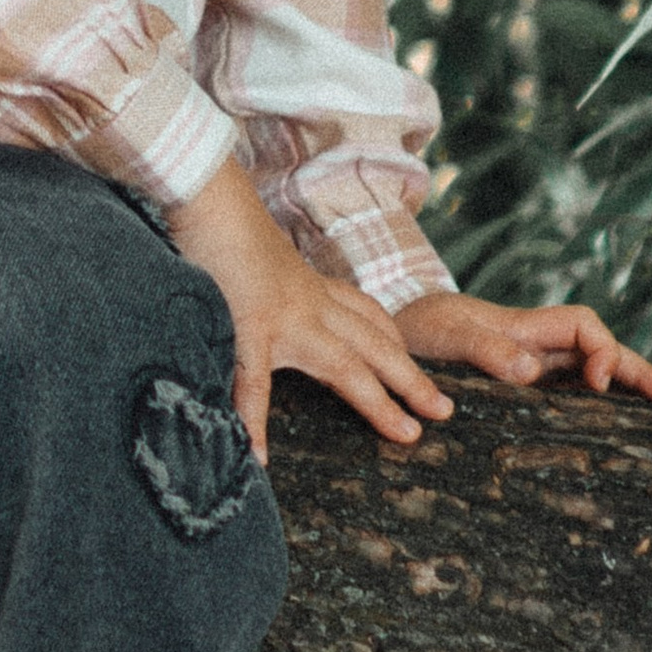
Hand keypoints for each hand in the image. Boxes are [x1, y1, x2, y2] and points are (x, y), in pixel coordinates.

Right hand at [168, 155, 451, 458]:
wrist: (207, 195)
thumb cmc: (221, 219)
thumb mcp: (251, 259)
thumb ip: (259, 284)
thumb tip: (252, 302)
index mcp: (308, 286)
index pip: (364, 316)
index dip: (393, 342)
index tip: (411, 366)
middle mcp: (308, 303)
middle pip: (374, 344)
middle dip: (412, 378)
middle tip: (443, 411)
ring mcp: (285, 317)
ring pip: (345, 364)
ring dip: (379, 401)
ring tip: (406, 435)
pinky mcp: (251, 326)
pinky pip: (255, 382)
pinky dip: (255, 421)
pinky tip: (256, 456)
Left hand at [392, 290, 651, 407]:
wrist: (392, 333)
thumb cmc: (417, 327)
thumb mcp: (445, 336)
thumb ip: (484, 350)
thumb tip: (531, 371)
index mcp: (525, 327)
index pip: (583, 328)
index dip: (602, 350)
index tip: (599, 380)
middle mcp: (536, 344)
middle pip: (600, 350)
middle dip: (637, 371)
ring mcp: (532, 365)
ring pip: (590, 372)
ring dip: (626, 388)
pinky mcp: (520, 386)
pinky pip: (567, 391)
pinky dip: (596, 403)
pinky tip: (614, 422)